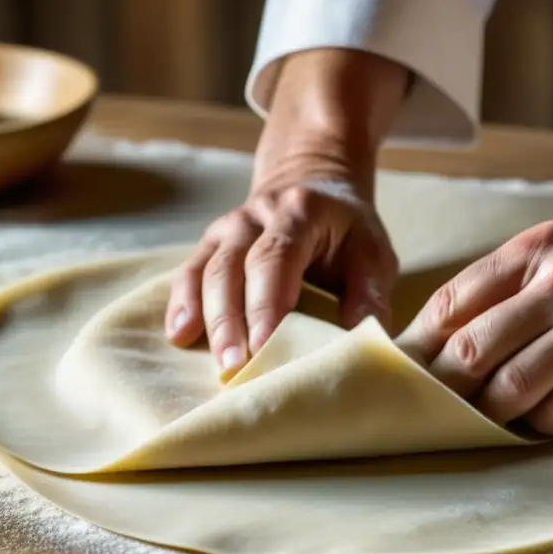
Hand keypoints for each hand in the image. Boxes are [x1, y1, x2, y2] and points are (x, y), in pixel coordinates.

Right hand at [163, 49, 407, 375]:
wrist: (312, 184)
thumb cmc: (346, 231)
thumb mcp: (373, 251)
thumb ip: (370, 293)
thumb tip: (362, 342)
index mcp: (298, 212)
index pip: (275, 257)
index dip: (267, 304)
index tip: (267, 347)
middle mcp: (255, 216)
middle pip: (231, 268)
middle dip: (231, 321)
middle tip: (236, 368)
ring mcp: (227, 229)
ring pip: (205, 272)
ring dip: (208, 320)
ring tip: (217, 365)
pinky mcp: (211, 244)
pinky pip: (189, 273)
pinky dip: (182, 305)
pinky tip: (179, 336)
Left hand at [398, 217, 552, 434]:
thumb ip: (513, 285)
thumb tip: (444, 341)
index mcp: (537, 248)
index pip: (451, 304)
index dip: (418, 349)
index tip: (403, 378)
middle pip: (470, 352)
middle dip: (444, 392)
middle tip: (434, 415)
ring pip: (511, 387)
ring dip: (493, 414)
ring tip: (491, 422)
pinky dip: (546, 424)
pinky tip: (548, 422)